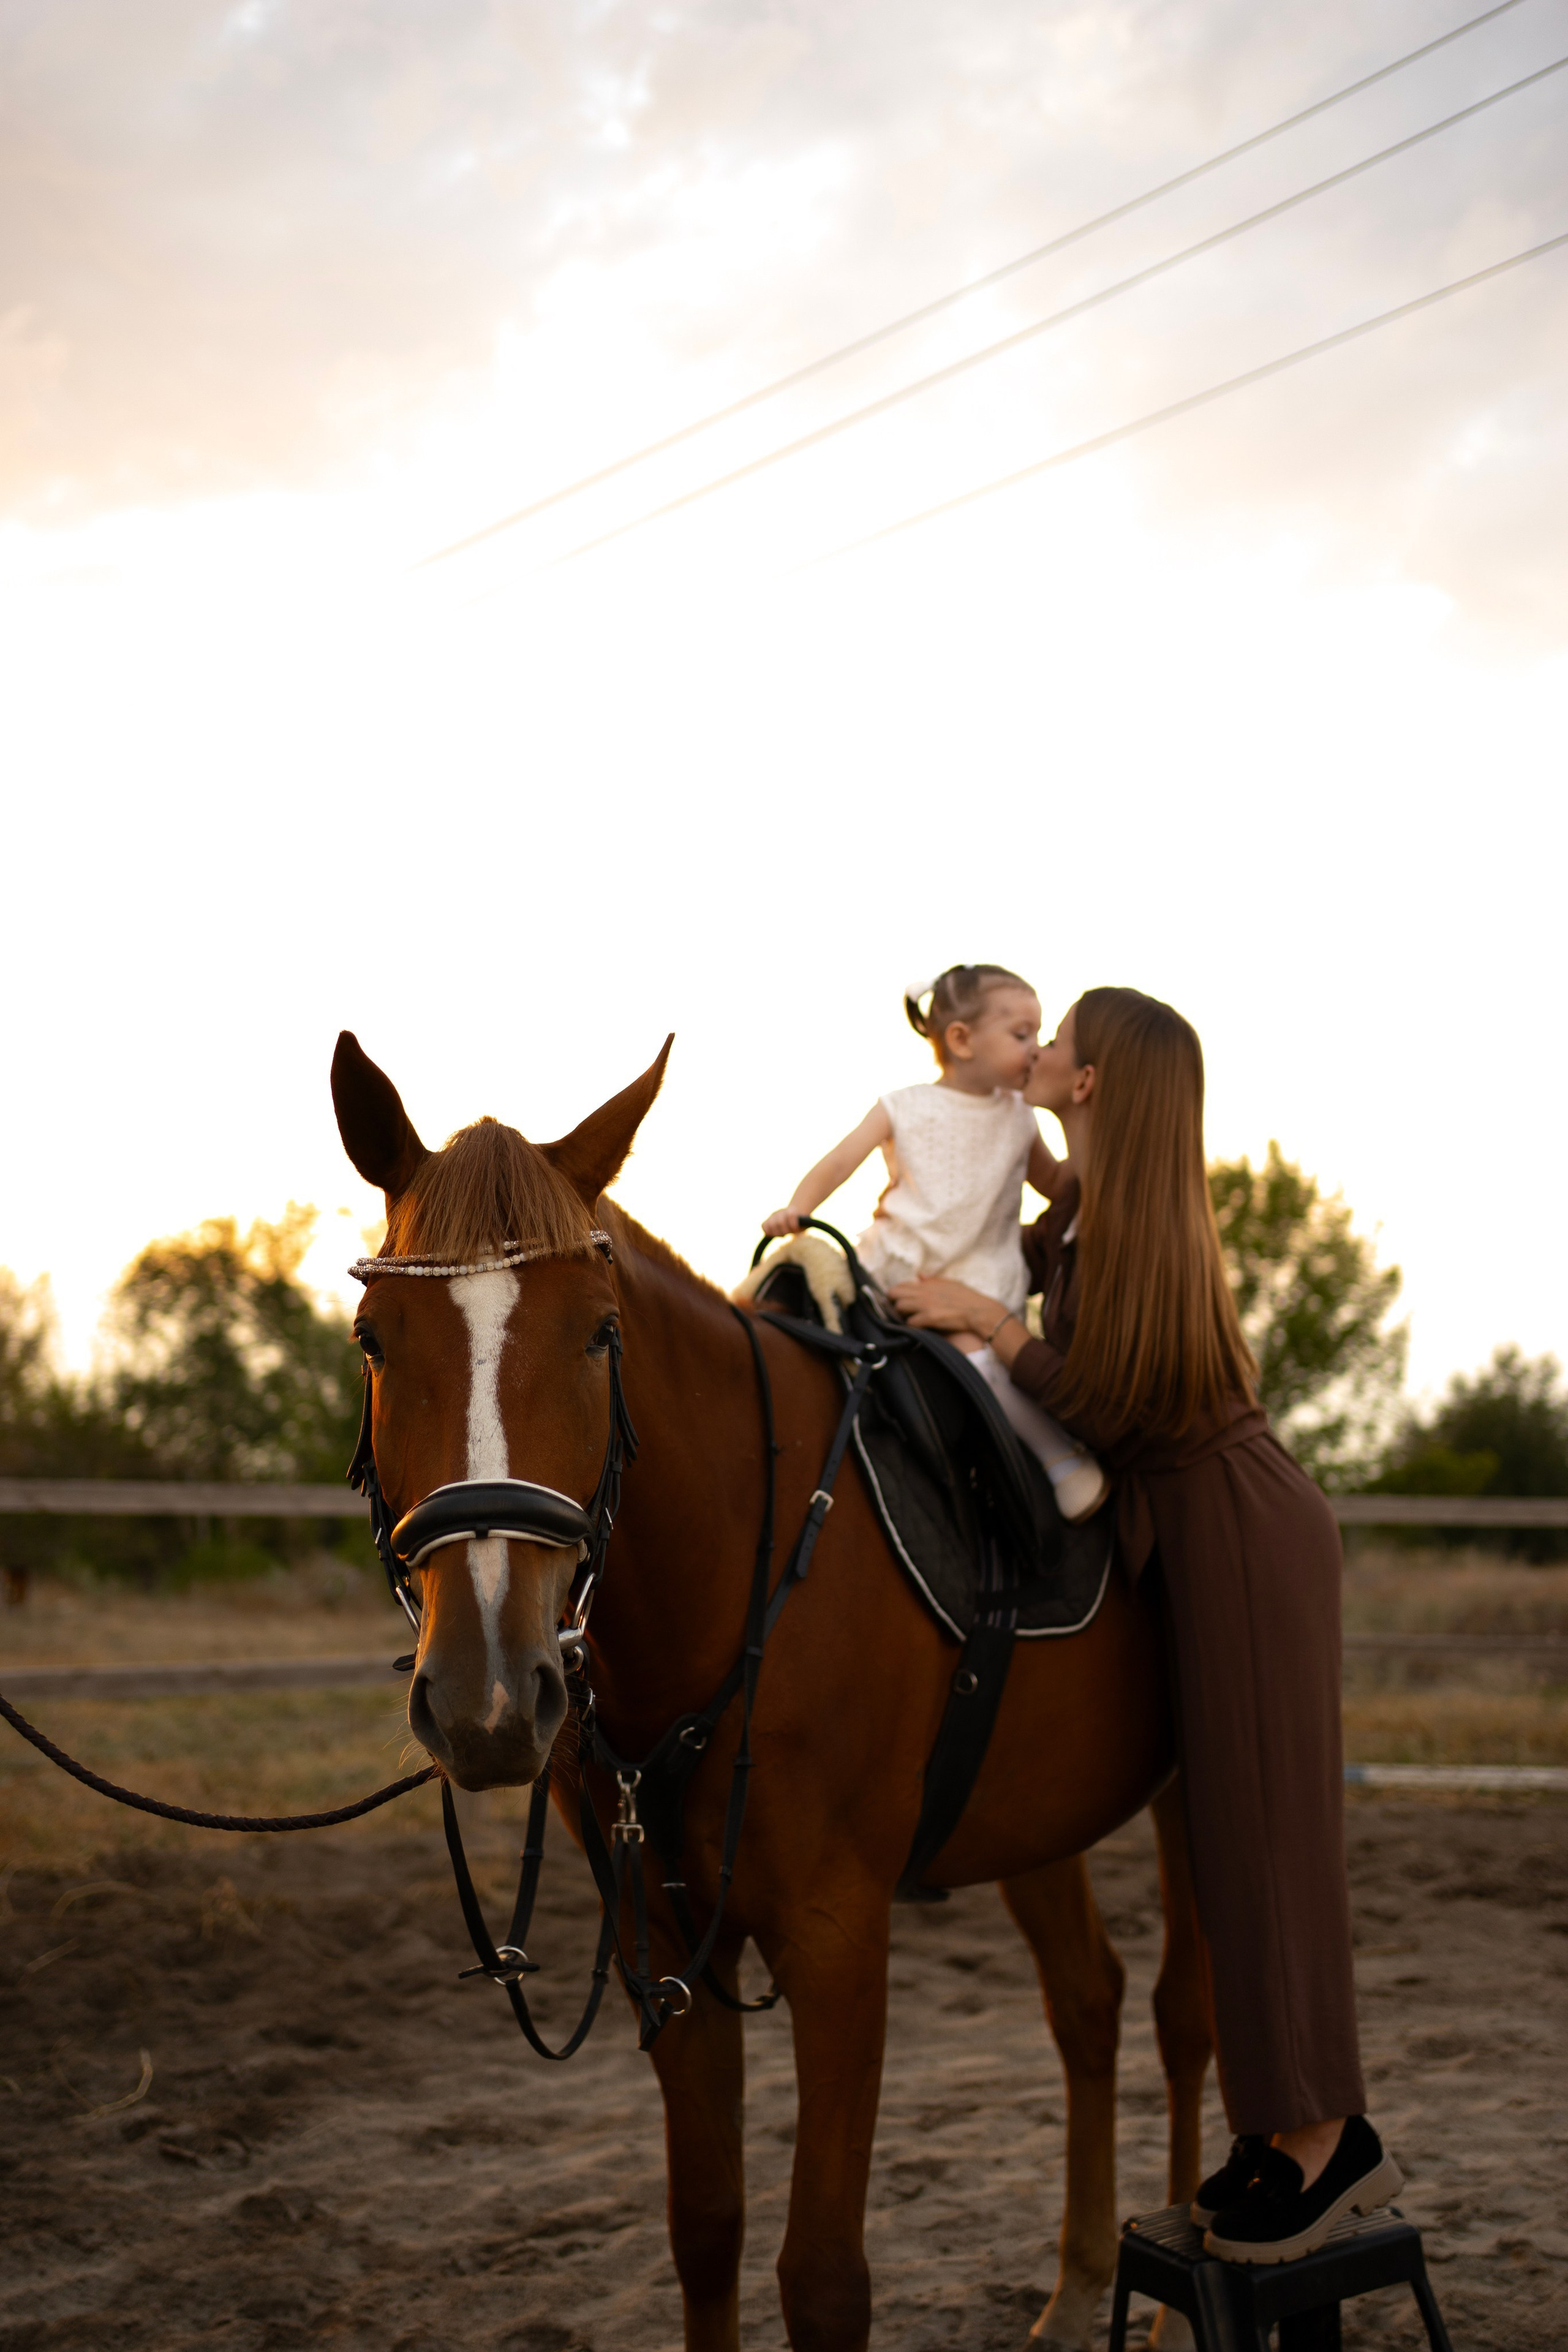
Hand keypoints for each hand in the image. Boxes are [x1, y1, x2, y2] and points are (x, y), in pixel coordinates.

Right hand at [762, 1207, 805, 1237]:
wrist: (794, 1215)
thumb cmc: (801, 1223)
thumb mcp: (805, 1225)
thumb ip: (801, 1227)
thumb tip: (795, 1232)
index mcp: (792, 1211)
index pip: (790, 1215)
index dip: (793, 1224)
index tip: (796, 1229)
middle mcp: (781, 1211)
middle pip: (779, 1222)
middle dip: (784, 1231)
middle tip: (787, 1234)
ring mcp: (773, 1215)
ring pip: (770, 1224)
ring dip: (775, 1233)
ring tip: (781, 1235)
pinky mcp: (768, 1220)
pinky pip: (764, 1225)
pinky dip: (768, 1231)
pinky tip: (774, 1234)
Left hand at [888, 1276, 1004, 1337]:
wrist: (980, 1312)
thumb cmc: (968, 1298)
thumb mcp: (951, 1284)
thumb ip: (933, 1280)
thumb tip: (919, 1275)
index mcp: (928, 1285)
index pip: (901, 1286)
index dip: (896, 1295)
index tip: (897, 1302)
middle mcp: (924, 1292)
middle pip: (894, 1294)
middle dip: (891, 1303)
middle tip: (896, 1312)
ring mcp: (926, 1305)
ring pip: (899, 1307)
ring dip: (900, 1315)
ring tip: (905, 1320)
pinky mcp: (930, 1318)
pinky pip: (910, 1322)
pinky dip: (910, 1327)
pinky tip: (916, 1328)